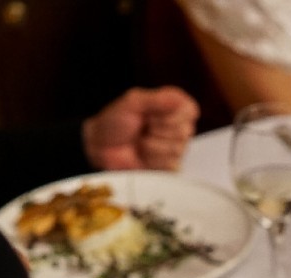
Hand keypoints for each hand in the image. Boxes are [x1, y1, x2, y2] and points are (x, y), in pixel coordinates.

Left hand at [82, 86, 199, 171]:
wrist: (100, 147)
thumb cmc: (114, 121)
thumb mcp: (132, 102)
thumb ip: (156, 99)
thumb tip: (179, 100)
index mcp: (173, 107)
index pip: (190, 110)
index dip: (172, 115)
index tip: (151, 115)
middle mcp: (179, 127)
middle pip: (185, 131)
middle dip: (158, 130)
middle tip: (143, 129)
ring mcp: (176, 148)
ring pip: (177, 149)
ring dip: (152, 146)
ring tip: (140, 143)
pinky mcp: (169, 166)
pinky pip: (171, 165)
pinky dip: (153, 160)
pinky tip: (143, 156)